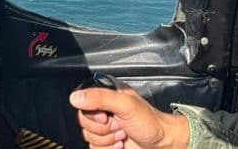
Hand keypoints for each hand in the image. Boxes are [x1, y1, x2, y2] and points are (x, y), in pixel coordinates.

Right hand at [69, 85, 189, 148]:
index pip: (83, 101)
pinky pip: (93, 147)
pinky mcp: (106, 142)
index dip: (92, 113)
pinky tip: (120, 144)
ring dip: (107, 140)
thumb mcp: (126, 105)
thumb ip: (100, 98)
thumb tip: (75, 97)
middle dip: (103, 128)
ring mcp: (105, 127)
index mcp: (108, 94)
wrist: (162, 143)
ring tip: (123, 134)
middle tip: (119, 125)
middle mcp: (104, 109)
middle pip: (84, 121)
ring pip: (88, 136)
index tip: (106, 116)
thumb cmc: (150, 122)